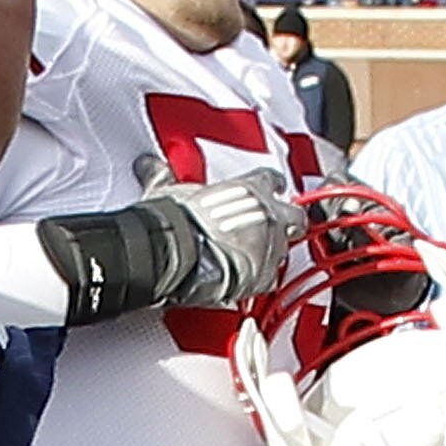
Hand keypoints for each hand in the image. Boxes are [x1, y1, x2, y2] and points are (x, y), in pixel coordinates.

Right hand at [136, 158, 301, 306]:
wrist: (178, 255)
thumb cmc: (177, 222)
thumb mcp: (171, 191)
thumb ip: (166, 177)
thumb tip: (151, 167)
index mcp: (249, 187)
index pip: (271, 179)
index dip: (271, 184)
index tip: (270, 187)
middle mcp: (266, 214)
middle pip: (294, 215)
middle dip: (289, 220)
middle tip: (279, 224)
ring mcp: (268, 245)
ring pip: (284, 247)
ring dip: (273, 250)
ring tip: (255, 255)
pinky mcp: (262, 275)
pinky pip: (270, 277)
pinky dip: (261, 278)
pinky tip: (248, 278)